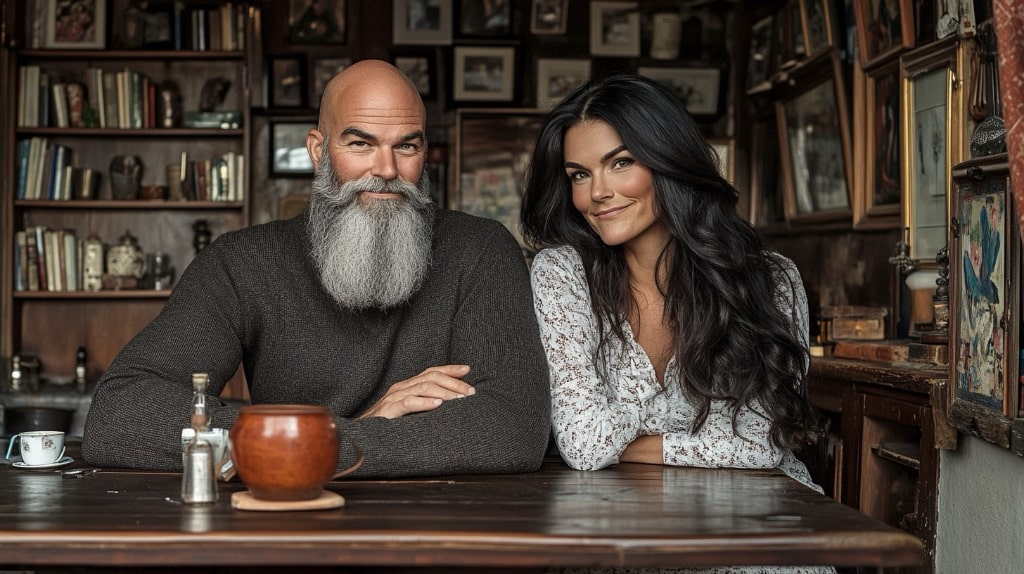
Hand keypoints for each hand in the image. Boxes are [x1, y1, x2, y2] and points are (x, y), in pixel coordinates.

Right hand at [358, 365, 474, 419]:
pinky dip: (424, 403)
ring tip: (460, 398)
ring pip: (423, 387)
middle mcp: (401, 387)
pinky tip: (437, 405)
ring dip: (445, 392)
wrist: (361, 436)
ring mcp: (394, 397)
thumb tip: (451, 405)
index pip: (431, 372)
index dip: (449, 369)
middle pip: (431, 377)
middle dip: (454, 382)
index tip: (468, 369)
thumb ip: (425, 405)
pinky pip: (408, 403)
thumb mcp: (410, 412)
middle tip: (471, 391)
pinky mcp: (388, 411)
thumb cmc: (388, 425)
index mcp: (407, 386)